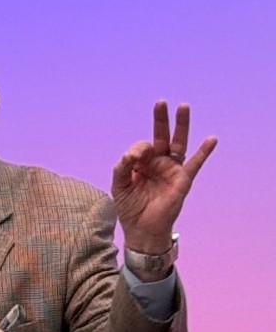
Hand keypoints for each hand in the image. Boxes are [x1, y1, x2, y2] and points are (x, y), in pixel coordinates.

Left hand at [112, 101, 216, 257]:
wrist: (142, 229)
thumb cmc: (130, 206)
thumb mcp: (119, 185)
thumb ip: (122, 167)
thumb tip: (131, 153)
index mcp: (141, 163)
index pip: (141, 147)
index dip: (137, 150)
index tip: (133, 159)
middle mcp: (157, 162)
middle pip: (160, 136)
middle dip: (161, 119)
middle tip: (160, 102)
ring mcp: (171, 169)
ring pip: (178, 143)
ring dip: (181, 125)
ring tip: (183, 107)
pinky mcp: (182, 179)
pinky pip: (195, 163)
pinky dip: (204, 152)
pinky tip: (211, 139)